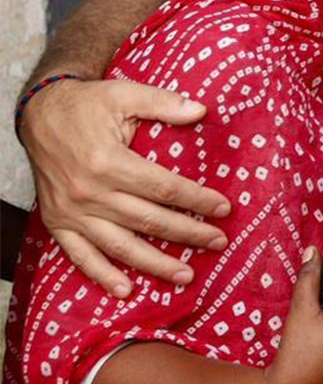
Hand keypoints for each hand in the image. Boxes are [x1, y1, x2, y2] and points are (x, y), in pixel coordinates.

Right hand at [20, 77, 230, 294]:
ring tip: (185, 275)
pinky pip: (80, 256)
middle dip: (187, 234)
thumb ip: (163, 103)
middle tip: (218, 242)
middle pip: (147, 220)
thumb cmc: (87, 104)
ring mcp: (71, 212)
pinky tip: (125, 290)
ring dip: (154, 264)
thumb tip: (202, 110)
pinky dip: (102, 276)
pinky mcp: (58, 223)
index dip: (196, 200)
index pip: (163, 188)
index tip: (223, 208)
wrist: (38, 115)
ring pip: (119, 246)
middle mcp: (88, 193)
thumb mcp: (125, 93)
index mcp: (108, 161)